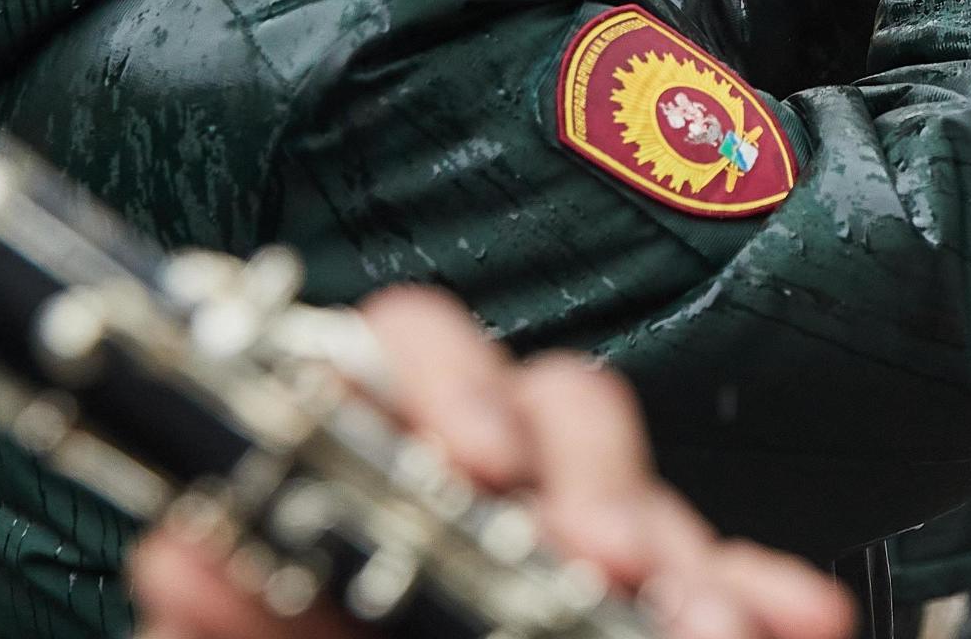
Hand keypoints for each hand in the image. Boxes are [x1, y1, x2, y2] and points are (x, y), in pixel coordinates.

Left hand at [129, 288, 852, 638]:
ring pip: (649, 490)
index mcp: (370, 480)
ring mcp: (577, 545)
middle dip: (592, 479)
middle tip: (602, 558)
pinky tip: (792, 623)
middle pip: (559, 406)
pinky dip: (764, 593)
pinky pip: (732, 574)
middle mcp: (485, 493)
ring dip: (680, 552)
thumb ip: (247, 619)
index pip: (407, 359)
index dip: (449, 383)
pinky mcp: (663, 597)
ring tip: (700, 626)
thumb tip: (179, 557)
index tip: (474, 462)